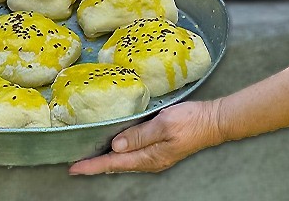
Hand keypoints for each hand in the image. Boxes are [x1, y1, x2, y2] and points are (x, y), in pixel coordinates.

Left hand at [67, 100, 224, 174]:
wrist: (214, 122)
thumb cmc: (190, 121)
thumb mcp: (163, 124)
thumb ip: (139, 136)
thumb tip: (116, 146)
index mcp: (149, 157)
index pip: (114, 163)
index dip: (93, 166)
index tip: (74, 168)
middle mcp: (150, 161)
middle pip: (117, 166)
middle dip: (96, 166)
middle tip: (76, 166)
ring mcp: (156, 157)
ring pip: (125, 162)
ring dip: (107, 161)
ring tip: (89, 159)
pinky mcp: (160, 150)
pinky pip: (134, 156)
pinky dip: (120, 155)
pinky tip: (115, 150)